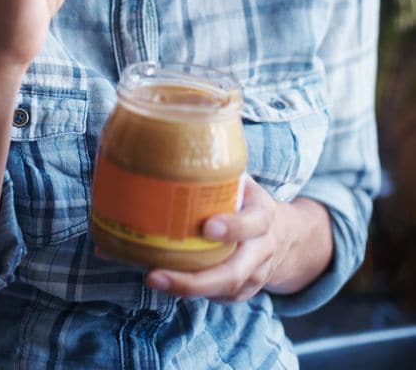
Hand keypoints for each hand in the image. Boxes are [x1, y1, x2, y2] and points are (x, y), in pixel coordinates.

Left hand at [145, 177, 292, 302]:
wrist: (284, 237)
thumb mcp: (243, 181)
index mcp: (263, 216)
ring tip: (152, 278)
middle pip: (234, 273)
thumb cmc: (248, 201)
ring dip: (185, 289)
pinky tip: (162, 280)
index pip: (253, 223)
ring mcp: (253, 276)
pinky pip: (216, 298)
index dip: (233, 227)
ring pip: (222, 291)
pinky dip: (189, 292)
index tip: (207, 226)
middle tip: (155, 274)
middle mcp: (261, 251)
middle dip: (195, 279)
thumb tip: (172, 138)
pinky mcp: (240, 293)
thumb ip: (218, 167)